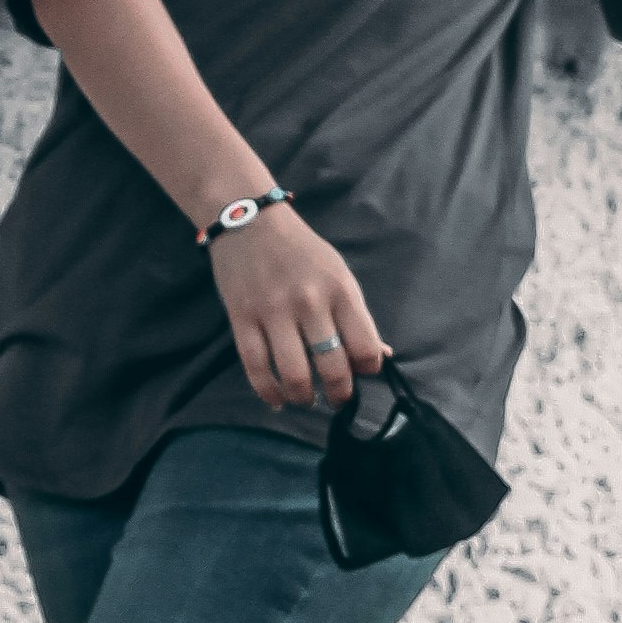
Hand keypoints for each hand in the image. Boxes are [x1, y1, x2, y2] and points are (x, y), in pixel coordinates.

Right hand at [207, 203, 389, 414]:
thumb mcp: (338, 273)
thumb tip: (380, 356)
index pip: (365, 346)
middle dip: (339, 394)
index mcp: (340, 289)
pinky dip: (268, 392)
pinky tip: (276, 400)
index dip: (368, 370)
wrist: (249, 221)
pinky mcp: (242, 318)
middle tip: (337, 399)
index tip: (362, 374)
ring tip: (307, 400)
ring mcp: (273, 311)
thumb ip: (356, 315)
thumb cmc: (300, 251)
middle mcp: (309, 302)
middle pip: (332, 367)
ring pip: (294, 374)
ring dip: (304, 398)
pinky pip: (256, 367)